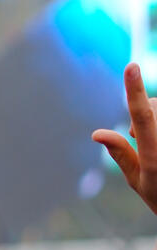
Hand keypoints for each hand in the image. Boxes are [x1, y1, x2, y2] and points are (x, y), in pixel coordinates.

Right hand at [94, 63, 156, 213]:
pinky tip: (156, 141)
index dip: (134, 90)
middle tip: (135, 135)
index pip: (142, 116)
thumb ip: (121, 153)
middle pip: (156, 108)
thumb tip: (98, 133)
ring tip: (153, 138)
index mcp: (155, 157)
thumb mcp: (137, 182)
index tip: (131, 66)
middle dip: (146, 109)